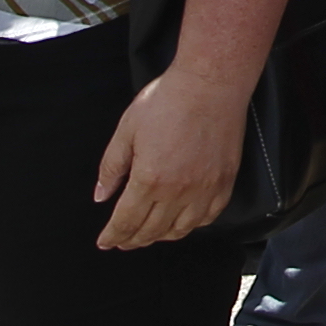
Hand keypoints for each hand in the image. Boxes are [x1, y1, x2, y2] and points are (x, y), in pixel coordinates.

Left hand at [94, 63, 249, 248]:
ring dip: (160, 237)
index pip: (126, 221)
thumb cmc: (169, 100)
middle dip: (132, 240)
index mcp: (149, 179)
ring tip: (149, 235)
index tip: (105, 242)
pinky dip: (191, 225)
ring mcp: (205, 189)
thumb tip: (101, 196)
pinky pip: (207, 218)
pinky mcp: (224, 182)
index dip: (113, 235)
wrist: (211, 84)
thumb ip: (111, 167)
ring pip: (180, 230)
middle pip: (151, 230)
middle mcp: (178, 191)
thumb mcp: (127, 129)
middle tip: (122, 241)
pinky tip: (181, 221)